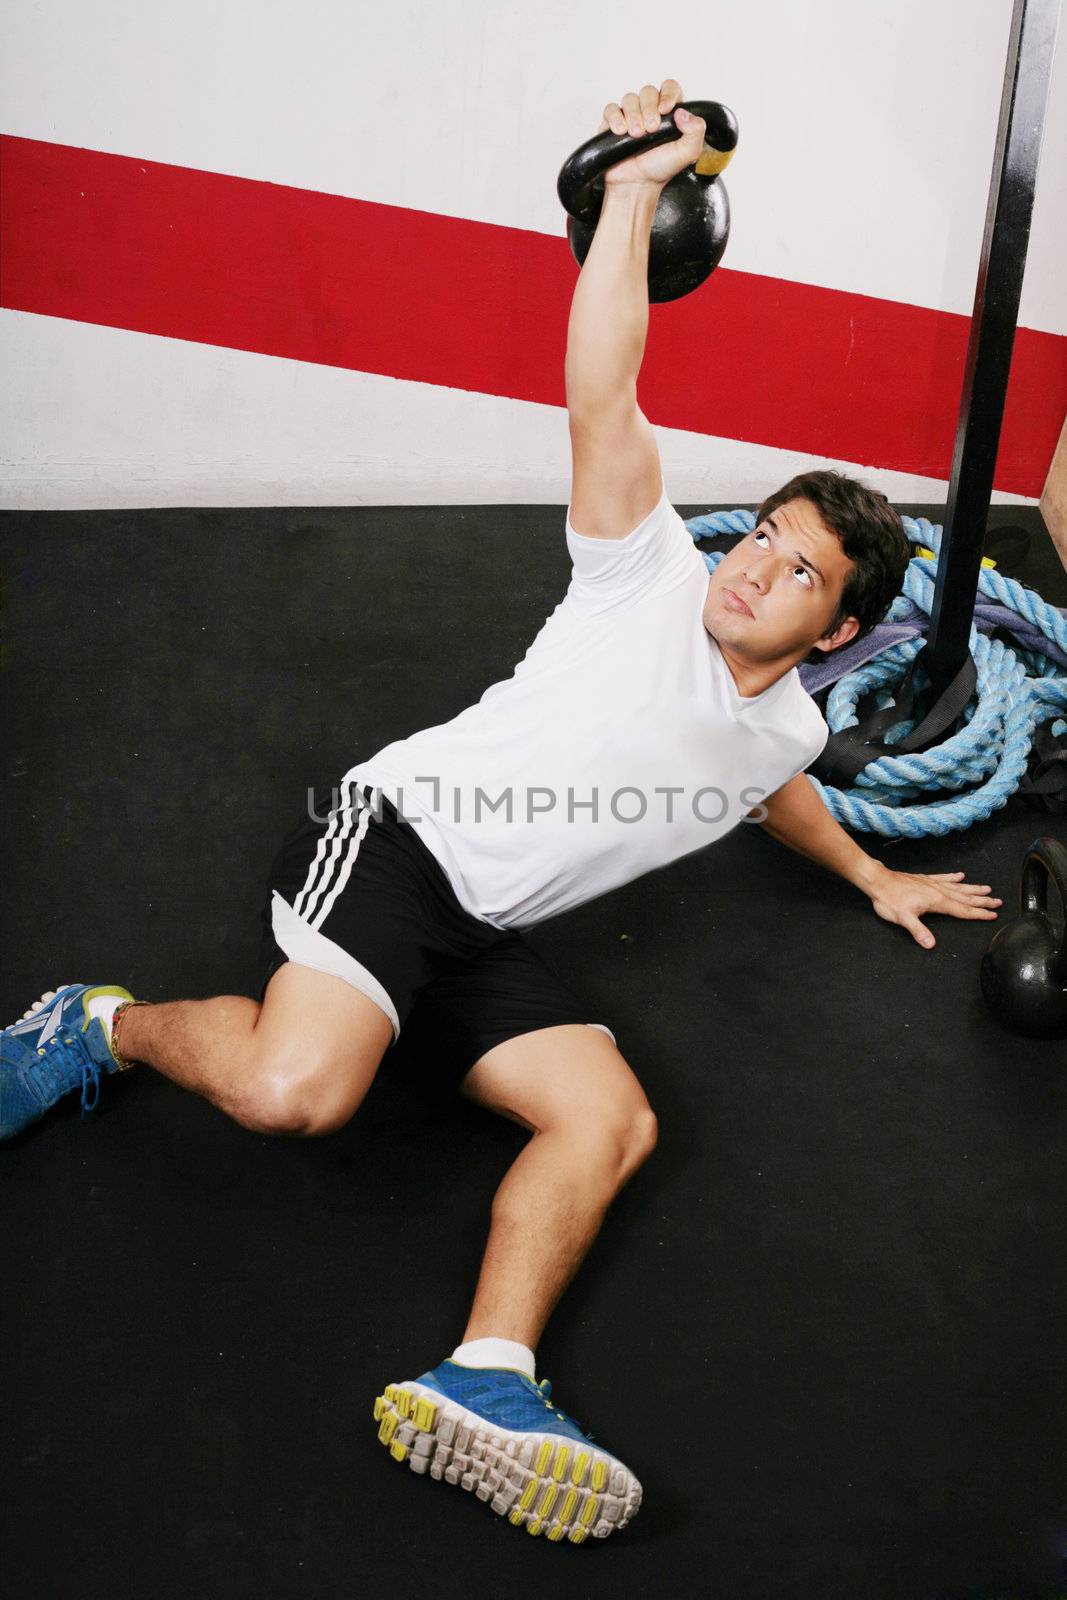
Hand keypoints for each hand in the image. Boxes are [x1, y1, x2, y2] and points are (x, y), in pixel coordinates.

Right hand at [597, 79, 705, 188]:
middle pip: (648, 91)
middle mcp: (650, 110)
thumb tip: (682, 112)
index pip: (670, 87)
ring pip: (630, 99)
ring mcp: (630, 116)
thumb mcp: (687, 153)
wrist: (637, 185)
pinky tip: (621, 132)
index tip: (664, 110)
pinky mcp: (613, 123)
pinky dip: (615, 118)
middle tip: (650, 130)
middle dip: (649, 109)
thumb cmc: (660, 169)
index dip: (667, 94)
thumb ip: (696, 131)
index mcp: (669, 113)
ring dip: (633, 115)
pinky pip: (611, 109)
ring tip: (635, 135)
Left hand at [866, 867, 1002, 949]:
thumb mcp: (903, 919)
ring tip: (986, 889)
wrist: (878, 881)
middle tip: (998, 901)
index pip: (962, 910)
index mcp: (937, 901)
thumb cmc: (889, 900)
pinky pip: (943, 878)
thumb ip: (919, 931)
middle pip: (965, 897)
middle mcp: (938, 891)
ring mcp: (931, 883)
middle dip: (982, 901)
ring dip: (973, 889)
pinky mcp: (924, 879)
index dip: (978, 914)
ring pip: (957, 887)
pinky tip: (960, 875)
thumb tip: (931, 945)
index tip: (993, 915)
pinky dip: (953, 877)